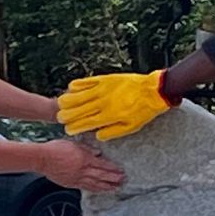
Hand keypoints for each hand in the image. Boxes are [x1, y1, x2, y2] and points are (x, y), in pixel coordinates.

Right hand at [40, 140, 125, 192]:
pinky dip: (93, 189)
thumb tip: (98, 152)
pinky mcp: (70, 183)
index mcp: (85, 159)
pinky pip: (85, 187)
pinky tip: (98, 190)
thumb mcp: (74, 144)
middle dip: (113, 179)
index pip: (103, 165)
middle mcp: (83, 170)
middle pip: (101, 176)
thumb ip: (87, 148)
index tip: (121, 171)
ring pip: (94, 184)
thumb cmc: (55, 149)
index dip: (113, 169)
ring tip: (114, 188)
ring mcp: (77, 178)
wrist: (42, 158)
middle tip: (122, 181)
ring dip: (106, 186)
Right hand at [58, 70, 172, 139]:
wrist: (154, 91)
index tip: (68, 129)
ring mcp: (104, 89)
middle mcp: (104, 102)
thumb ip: (112, 132)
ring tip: (60, 104)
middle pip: (79, 110)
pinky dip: (78, 85)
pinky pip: (88, 81)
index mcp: (110, 116)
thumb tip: (97, 136)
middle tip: (60, 117)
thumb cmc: (143, 110)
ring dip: (68, 100)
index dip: (75, 127)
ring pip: (80, 95)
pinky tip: (71, 87)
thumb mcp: (130, 127)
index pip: (87, 123)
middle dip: (67, 114)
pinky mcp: (106, 79)